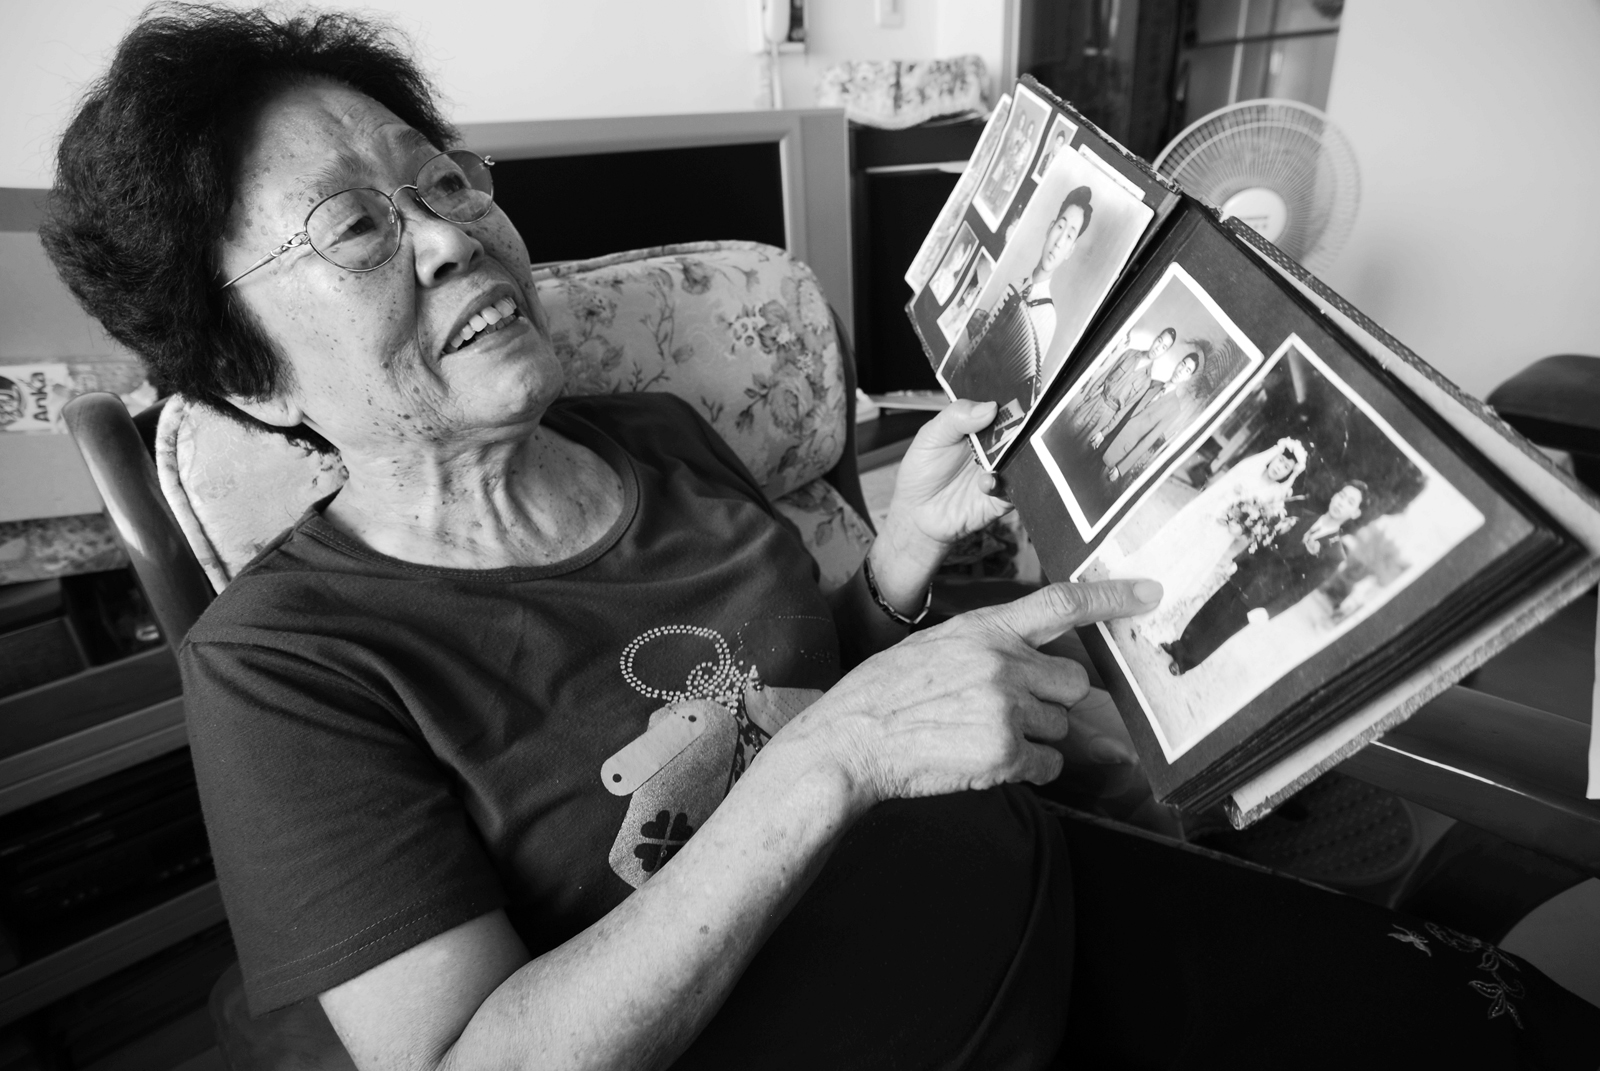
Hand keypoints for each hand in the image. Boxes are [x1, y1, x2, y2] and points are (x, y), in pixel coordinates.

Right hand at [777, 579, 1161, 807]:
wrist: (848, 742)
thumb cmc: (886, 696)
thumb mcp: (936, 648)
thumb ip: (991, 648)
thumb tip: (1038, 667)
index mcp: (984, 629)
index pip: (1061, 604)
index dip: (1112, 598)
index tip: (1151, 593)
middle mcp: (1002, 661)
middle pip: (1073, 681)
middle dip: (1052, 700)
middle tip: (1007, 712)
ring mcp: (1006, 706)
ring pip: (1060, 725)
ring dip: (1034, 737)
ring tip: (977, 735)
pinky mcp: (1005, 751)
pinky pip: (1048, 764)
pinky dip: (1026, 769)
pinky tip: (982, 761)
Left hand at [871, 401, 1012, 603]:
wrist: (915, 513)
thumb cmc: (922, 471)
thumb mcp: (931, 436)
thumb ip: (956, 417)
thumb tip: (990, 407)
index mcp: (981, 426)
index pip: (1005, 408)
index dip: (1012, 402)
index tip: (1014, 400)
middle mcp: (996, 448)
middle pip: (1020, 434)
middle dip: (1018, 431)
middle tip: (1009, 430)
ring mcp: (1001, 472)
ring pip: (1024, 462)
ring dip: (1014, 459)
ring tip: (994, 460)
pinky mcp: (1001, 499)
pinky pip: (1014, 491)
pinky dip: (1003, 485)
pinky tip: (986, 482)